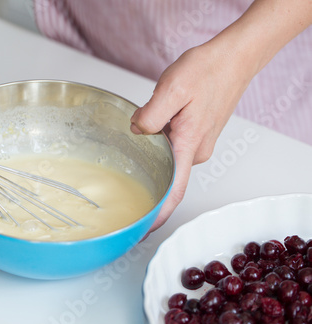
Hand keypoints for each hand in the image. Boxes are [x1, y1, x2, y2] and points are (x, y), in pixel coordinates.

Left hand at [131, 43, 251, 233]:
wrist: (233, 58)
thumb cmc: (208, 71)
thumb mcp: (172, 89)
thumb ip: (150, 116)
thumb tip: (137, 131)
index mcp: (188, 145)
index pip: (174, 190)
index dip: (159, 215)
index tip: (143, 230)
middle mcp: (196, 150)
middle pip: (165, 172)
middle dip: (146, 170)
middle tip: (125, 166)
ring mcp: (199, 143)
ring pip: (168, 155)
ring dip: (154, 148)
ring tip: (146, 126)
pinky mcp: (198, 134)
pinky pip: (175, 145)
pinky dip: (163, 139)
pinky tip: (158, 120)